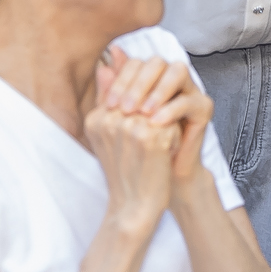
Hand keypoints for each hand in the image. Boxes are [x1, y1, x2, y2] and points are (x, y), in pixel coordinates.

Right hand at [86, 67, 178, 233]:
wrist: (133, 208)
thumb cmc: (124, 172)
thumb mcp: (109, 134)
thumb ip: (108, 98)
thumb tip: (108, 63)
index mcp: (96, 118)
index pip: (122, 84)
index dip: (141, 97)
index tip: (143, 119)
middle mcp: (110, 120)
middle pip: (143, 91)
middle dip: (154, 105)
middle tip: (152, 134)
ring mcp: (130, 127)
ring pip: (159, 103)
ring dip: (164, 119)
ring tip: (157, 143)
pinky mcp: (152, 137)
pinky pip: (172, 118)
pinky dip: (174, 132)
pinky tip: (165, 151)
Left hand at [100, 49, 217, 196]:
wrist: (158, 177)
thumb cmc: (137, 148)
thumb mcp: (118, 120)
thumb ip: (111, 94)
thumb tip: (103, 67)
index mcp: (150, 77)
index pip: (135, 63)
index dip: (121, 80)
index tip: (109, 106)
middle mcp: (171, 78)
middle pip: (157, 62)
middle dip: (138, 84)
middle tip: (125, 109)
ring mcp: (190, 90)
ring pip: (178, 71)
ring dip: (158, 90)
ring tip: (143, 113)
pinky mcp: (203, 107)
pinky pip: (189, 99)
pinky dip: (171, 109)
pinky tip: (157, 123)